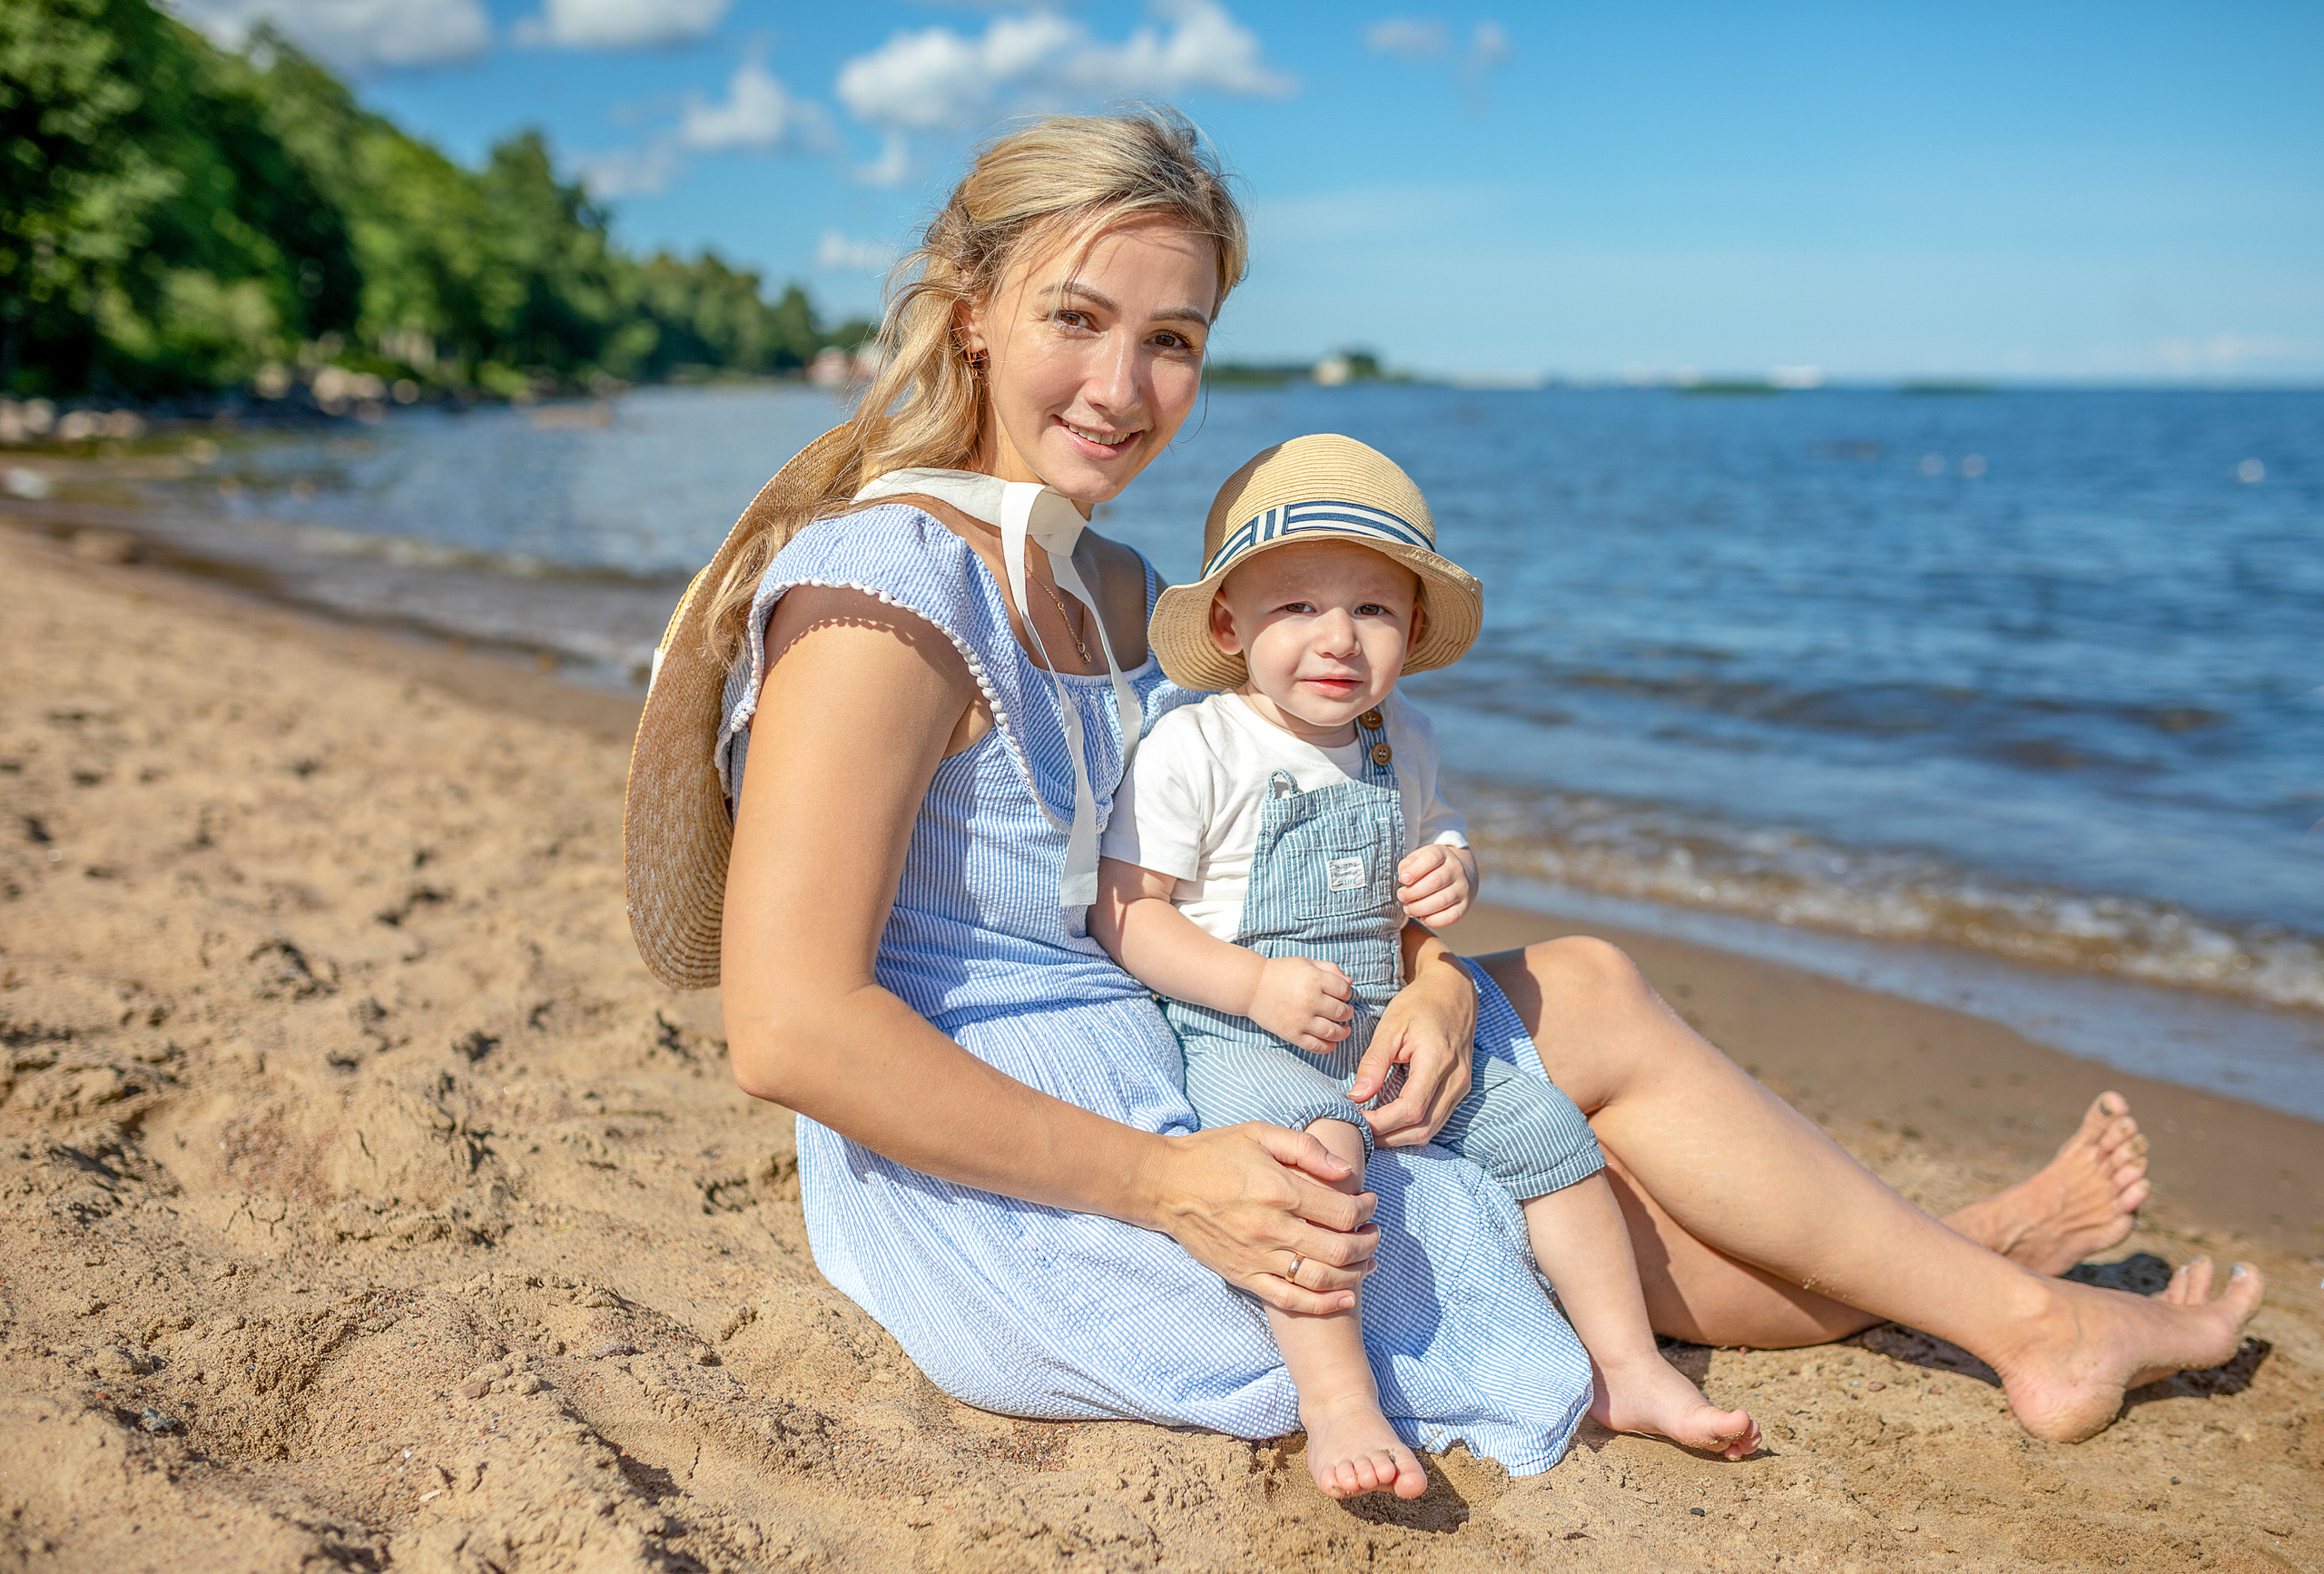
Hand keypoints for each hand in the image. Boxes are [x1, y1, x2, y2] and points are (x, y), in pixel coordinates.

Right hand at [1144, 1124, 1379, 1314]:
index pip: (1343, 1212)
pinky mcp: (1243, 1275)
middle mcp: (1272, 1227)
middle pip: (1339, 1249)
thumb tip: (1345, 1171)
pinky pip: (1289, 1299)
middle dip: (1368, 1243)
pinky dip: (1322, 1304)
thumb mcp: (1259, 1134)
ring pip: (1320, 1278)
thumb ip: (1305, 1148)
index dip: (1366, 1210)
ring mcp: (1257, 1256)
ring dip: (1354, 1274)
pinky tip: (1344, 1299)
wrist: (1164, 1185)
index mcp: (1280, 1189)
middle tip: (1374, 1234)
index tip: (1369, 1203)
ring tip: (1366, 1263)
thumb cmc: (1213, 1154)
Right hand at [1247, 955, 1353, 1053]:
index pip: (1344, 990)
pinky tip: (1333, 1043)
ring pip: (1333, 1032)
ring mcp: (1301, 1019)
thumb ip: (1330, 969)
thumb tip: (1350, 983)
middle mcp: (1310, 1000)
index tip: (1342, 995)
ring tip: (1344, 1029)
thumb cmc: (1281, 972)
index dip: (1347, 993)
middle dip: (1347, 1013)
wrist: (1252, 987)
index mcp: (1314, 979)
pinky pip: (1316, 1046)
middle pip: (1342, 1012)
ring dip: (1343, 1032)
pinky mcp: (1292, 1034)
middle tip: (1345, 1012)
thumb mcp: (1306, 963)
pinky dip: (1328, 1047)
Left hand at [1348, 949, 1476, 1147]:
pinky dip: (1412, 1127)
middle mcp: (1456, 1079)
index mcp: (1438, 1061)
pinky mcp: (1460, 1089)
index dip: (1382, 1122)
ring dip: (1400, 1137)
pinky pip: (1437, 1120)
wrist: (1452, 992)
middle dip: (1388, 1136)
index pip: (1411, 1108)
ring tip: (1371, 1129)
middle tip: (1358, 1131)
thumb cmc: (1419, 1004)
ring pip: (1431, 1130)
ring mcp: (1461, 1086)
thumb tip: (1357, 1096)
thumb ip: (1374, 1062)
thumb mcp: (1390, 1026)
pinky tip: (1390, 1121)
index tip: (1356, 1118)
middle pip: (1422, 1128)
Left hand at [1396, 844, 1475, 926]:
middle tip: (1401, 896)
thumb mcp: (1419, 858)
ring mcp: (1463, 888)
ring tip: (1408, 909)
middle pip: (1435, 881)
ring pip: (1441, 900)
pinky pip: (1451, 916)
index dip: (1415, 870)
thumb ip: (1407, 864)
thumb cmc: (1432, 868)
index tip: (1403, 880)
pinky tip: (1423, 918)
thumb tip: (1403, 878)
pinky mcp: (1465, 905)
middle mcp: (1456, 869)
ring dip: (1420, 908)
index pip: (1431, 858)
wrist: (1461, 875)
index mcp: (1443, 854)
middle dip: (1413, 892)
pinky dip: (1434, 921)